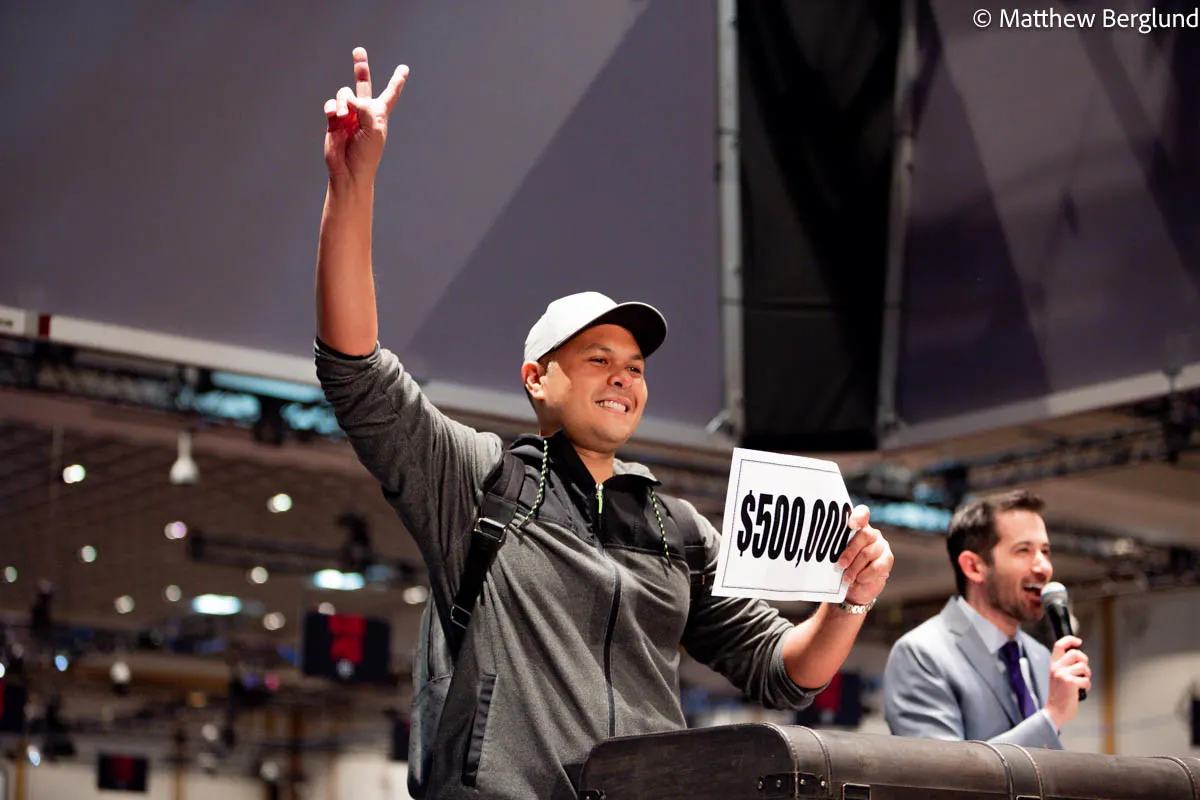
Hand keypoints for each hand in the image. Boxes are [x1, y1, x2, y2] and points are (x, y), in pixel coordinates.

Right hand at [323, 47, 408, 183]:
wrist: (349, 171)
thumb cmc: (367, 154)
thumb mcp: (374, 129)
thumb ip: (366, 108)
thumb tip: (349, 98)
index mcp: (380, 114)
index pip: (390, 94)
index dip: (397, 81)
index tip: (404, 68)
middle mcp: (364, 112)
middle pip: (363, 84)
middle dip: (360, 67)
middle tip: (358, 51)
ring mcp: (348, 115)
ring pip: (344, 93)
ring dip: (344, 102)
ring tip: (343, 116)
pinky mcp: (333, 121)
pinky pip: (331, 105)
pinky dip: (332, 107)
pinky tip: (334, 115)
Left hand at [836, 505, 892, 605]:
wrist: (858, 585)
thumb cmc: (844, 567)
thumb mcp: (837, 556)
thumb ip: (835, 549)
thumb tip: (823, 550)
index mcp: (858, 527)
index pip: (862, 514)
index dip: (858, 516)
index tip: (851, 524)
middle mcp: (872, 533)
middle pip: (864, 535)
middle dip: (850, 551)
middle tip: (840, 564)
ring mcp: (881, 545)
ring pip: (868, 553)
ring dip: (855, 568)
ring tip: (846, 578)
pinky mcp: (888, 559)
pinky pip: (876, 566)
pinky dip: (865, 575)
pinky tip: (858, 579)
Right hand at [1044, 635, 1089, 729]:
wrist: (1055, 711)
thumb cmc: (1060, 695)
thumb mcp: (1058, 677)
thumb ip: (1065, 667)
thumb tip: (1079, 658)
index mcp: (1053, 665)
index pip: (1059, 645)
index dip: (1070, 640)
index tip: (1078, 641)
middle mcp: (1056, 668)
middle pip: (1075, 653)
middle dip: (1084, 660)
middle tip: (1084, 670)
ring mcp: (1063, 674)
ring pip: (1083, 667)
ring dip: (1087, 675)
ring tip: (1082, 682)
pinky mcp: (1070, 682)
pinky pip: (1086, 680)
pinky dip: (1087, 686)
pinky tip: (1081, 690)